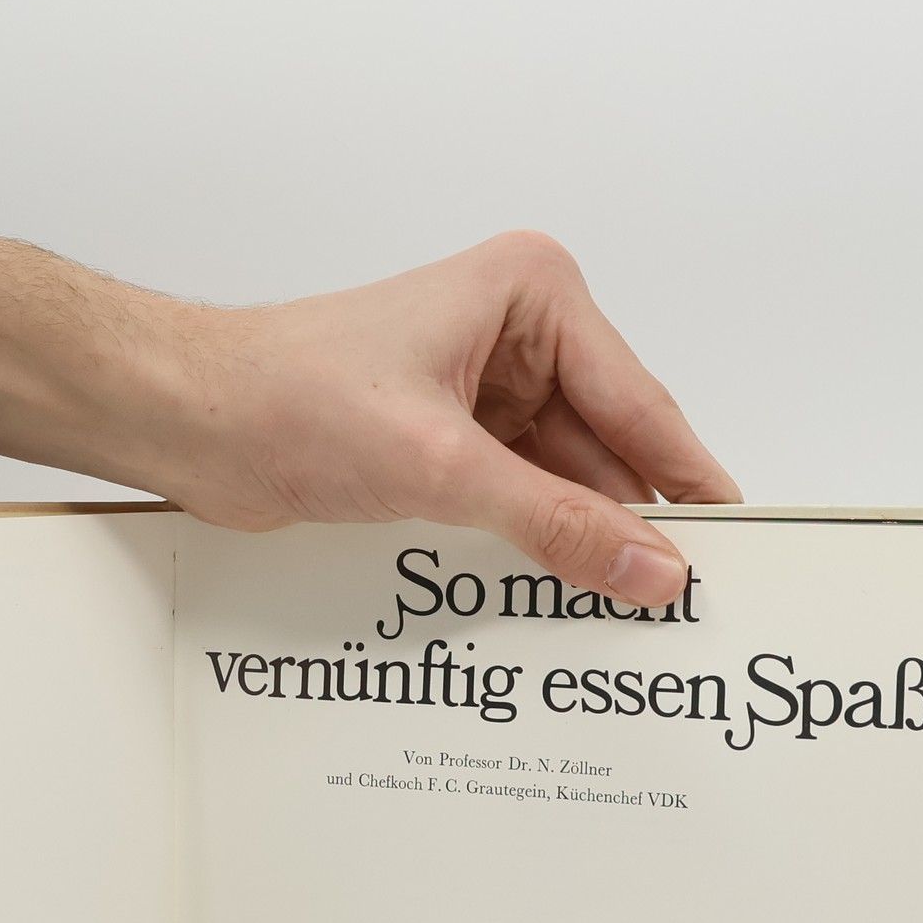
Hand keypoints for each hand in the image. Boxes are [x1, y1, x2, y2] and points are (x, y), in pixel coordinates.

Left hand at [0, 231, 738, 603]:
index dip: (688, 488)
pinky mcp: (447, 436)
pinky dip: (532, 547)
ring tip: (628, 626)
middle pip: (609, 447)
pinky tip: (558, 602)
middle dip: (633, 527)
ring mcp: (484, 386)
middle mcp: (520, 331)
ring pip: (565, 481)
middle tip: (686, 613)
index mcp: (534, 296)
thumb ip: (554, 522)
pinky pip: (518, 497)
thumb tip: (653, 570)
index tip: (740, 554)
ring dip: (580, 546)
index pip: (640, 406)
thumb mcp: (439, 468)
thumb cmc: (287, 399)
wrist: (183, 417)